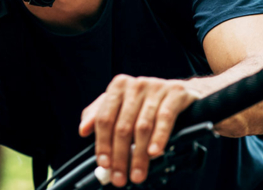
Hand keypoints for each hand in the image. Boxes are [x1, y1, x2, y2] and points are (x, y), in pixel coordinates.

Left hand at [78, 75, 200, 186]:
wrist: (179, 92)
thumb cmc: (146, 101)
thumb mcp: (121, 105)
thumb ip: (99, 115)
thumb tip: (83, 130)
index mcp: (118, 87)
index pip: (105, 118)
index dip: (102, 143)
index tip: (104, 163)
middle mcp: (135, 85)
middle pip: (123, 126)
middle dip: (120, 156)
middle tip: (119, 177)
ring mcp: (156, 87)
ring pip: (143, 126)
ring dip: (138, 155)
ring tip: (137, 173)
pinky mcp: (175, 92)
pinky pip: (165, 118)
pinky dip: (159, 138)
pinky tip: (154, 153)